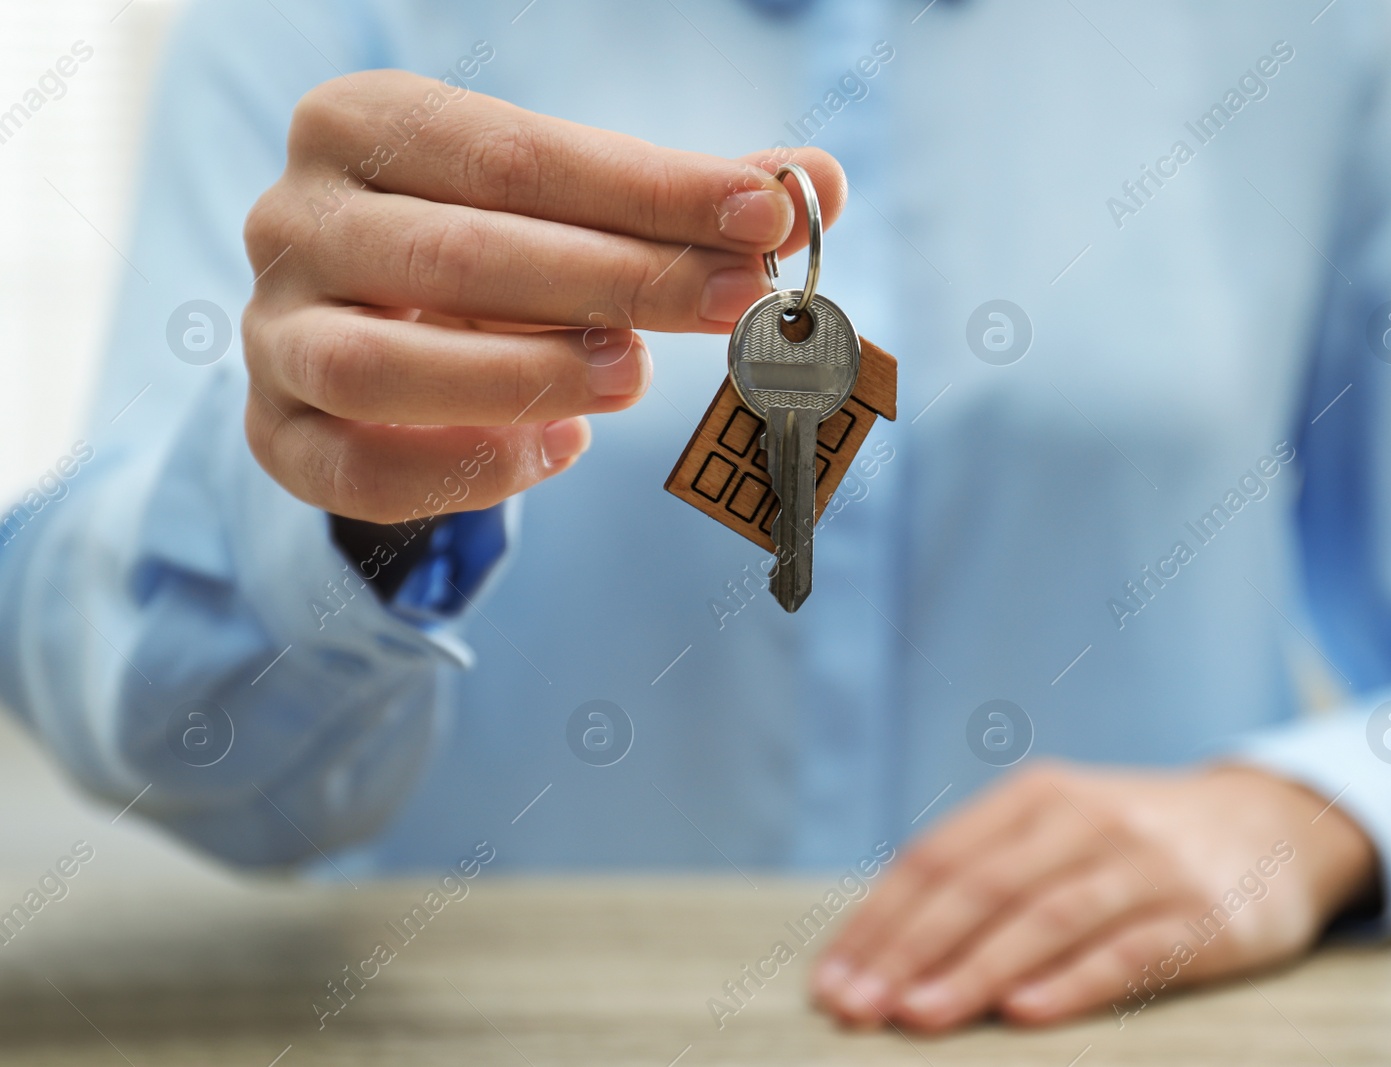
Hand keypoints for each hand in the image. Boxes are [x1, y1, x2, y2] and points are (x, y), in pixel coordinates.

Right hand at [242, 71, 843, 522]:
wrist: (364, 325)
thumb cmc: (491, 250)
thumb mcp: (575, 209)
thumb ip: (683, 199)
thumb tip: (819, 185)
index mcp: (363, 126)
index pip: (515, 154)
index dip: (648, 188)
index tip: (765, 213)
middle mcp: (293, 220)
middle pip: (456, 253)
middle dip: (617, 281)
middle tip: (734, 302)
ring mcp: (271, 334)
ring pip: (378, 369)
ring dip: (524, 378)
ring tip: (633, 377)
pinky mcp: (274, 436)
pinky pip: (355, 473)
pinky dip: (466, 471)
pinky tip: (560, 448)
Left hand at [811, 761, 1377, 1030]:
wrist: (1272, 825)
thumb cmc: (1133, 841)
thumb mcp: (1058, 827)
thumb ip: (984, 870)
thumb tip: (882, 948)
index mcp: (1035, 796)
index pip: (937, 858)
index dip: (878, 921)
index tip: (831, 981)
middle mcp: (1084, 820)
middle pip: (979, 887)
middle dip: (908, 951)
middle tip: (857, 1008)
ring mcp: (1144, 866)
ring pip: (1044, 918)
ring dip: (974, 970)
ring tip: (918, 1016)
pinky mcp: (1200, 917)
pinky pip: (1127, 952)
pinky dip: (1071, 982)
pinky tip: (1022, 1013)